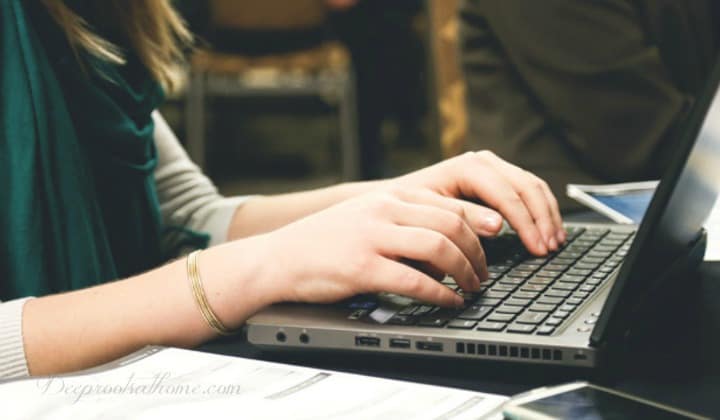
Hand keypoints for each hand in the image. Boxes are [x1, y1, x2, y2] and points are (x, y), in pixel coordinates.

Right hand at [259, 188, 502, 307]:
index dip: (479, 224)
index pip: (448, 204)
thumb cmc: (323, 242)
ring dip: (464, 271)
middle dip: (477, 252)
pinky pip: (414, 280)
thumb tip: (447, 242)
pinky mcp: (361, 267)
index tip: (495, 240)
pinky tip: (448, 302)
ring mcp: (372, 237)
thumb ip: (403, 221)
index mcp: (388, 196)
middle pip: (450, 224)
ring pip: (438, 247)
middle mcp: (383, 210)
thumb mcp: (365, 217)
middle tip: (484, 273)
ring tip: (472, 288)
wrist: (278, 258)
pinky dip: (440, 293)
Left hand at [392, 151, 564, 254]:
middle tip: (550, 248)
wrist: (394, 199)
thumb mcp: (431, 214)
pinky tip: (548, 230)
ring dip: (547, 215)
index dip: (526, 223)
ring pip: (533, 186)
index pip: (507, 194)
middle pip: (526, 187)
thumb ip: (463, 218)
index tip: (537, 247)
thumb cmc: (407, 209)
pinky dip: (542, 210)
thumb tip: (498, 226)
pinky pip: (528, 190)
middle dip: (542, 219)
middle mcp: (483, 162)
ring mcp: (491, 168)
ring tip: (555, 242)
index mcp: (467, 168)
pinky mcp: (495, 178)